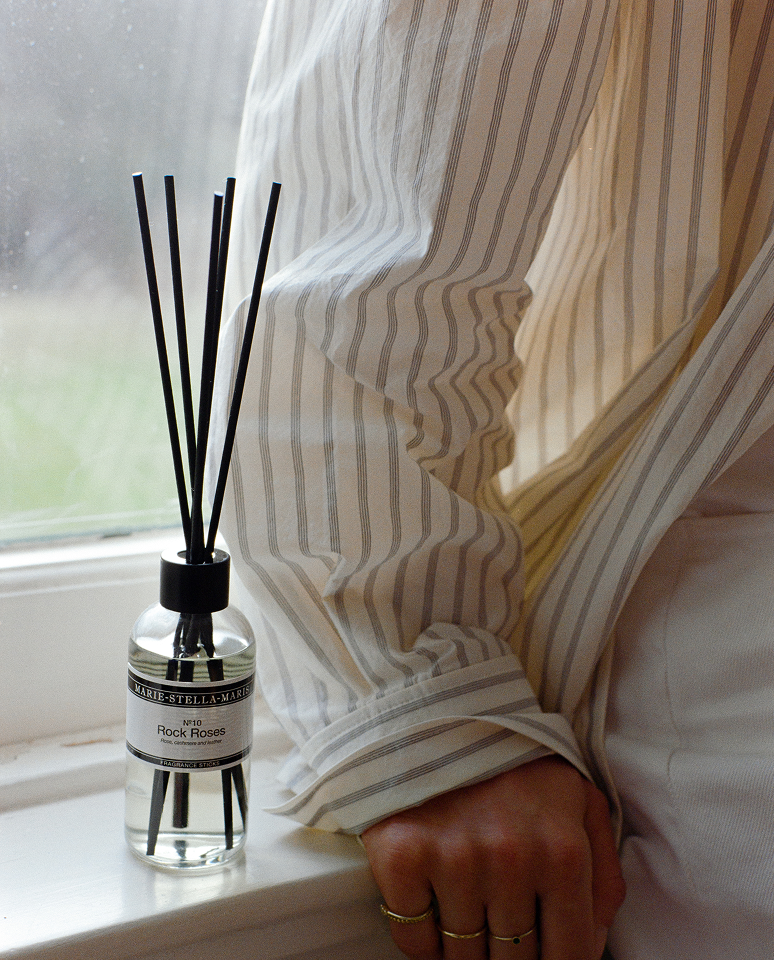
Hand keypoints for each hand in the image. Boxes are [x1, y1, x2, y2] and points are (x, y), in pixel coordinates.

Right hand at [361, 756, 624, 959]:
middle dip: (508, 952)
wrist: (435, 708)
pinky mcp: (403, 856)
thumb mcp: (578, 800)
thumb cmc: (513, 761)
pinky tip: (433, 902)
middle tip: (498, 919)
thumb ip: (603, 873)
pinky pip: (414, 942)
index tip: (536, 952)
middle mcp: (511, 860)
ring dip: (465, 945)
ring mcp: (453, 859)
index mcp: (562, 852)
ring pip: (463, 958)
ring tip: (466, 906)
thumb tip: (594, 942)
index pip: (568, 957)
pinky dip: (423, 938)